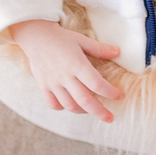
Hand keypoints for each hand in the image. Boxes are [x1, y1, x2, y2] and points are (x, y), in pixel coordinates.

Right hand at [8, 19, 125, 122]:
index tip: (120, 95)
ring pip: (69, 105)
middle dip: (100, 112)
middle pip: (85, 100)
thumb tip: (118, 52)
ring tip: (92, 110)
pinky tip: (71, 104)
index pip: (96, 84)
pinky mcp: (43, 86)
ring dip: (83, 111)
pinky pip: (53, 104)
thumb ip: (100, 49)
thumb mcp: (82, 40)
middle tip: (110, 118)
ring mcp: (53, 83)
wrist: (36, 36)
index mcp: (77, 64)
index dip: (110, 92)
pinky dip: (63, 108)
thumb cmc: (61, 38)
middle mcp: (65, 76)